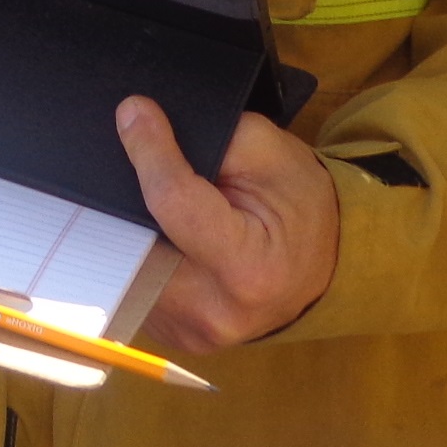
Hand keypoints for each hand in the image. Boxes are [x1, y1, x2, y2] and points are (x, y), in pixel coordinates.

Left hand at [116, 97, 341, 352]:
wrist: (320, 270)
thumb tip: (140, 123)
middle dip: (131, 194)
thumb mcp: (275, 154)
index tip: (134, 113)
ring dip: (129, 223)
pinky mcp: (170, 334)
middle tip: (134, 156)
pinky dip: (136, 250)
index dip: (150, 151)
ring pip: (126, 262)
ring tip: (144, 193)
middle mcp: (214, 311)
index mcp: (249, 269)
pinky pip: (134, 282)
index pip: (175, 203)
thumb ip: (215, 137)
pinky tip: (154, 228)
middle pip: (139, 238)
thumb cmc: (300, 208)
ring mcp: (188, 331)